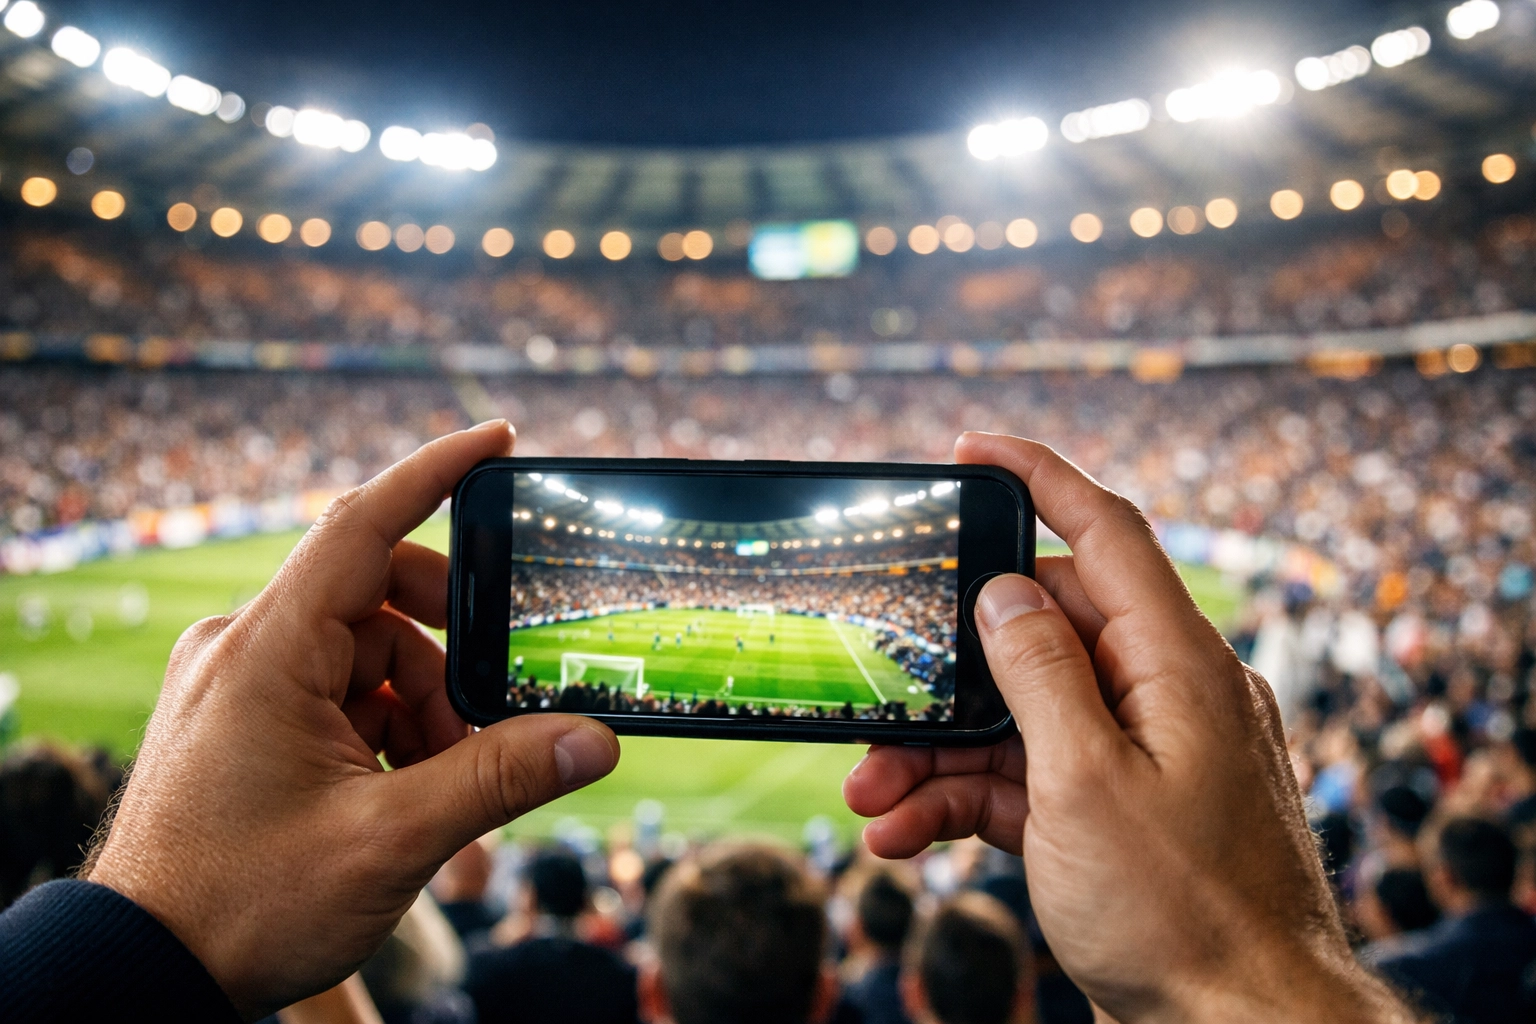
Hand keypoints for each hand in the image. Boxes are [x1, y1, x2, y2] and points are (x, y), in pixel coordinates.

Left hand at [88, 421, 619, 1018]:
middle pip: (379, 599)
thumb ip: (499, 778)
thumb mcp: (389, 840)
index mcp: (267, 650)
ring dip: (419, 711)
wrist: (147, 970)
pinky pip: (334, 692)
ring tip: (433, 794)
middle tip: (483, 728)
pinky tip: (396, 795)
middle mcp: (242, 647)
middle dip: (447, 659)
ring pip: (365, 656)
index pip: (362, 522)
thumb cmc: (244, 905)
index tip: (499, 440)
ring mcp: (236, 681)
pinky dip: (382, 730)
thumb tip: (593, 740)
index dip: (436, 472)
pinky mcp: (237, 716)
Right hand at [843, 433, 1410, 1022]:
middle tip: (877, 684)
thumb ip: (1040, 673)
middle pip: (1038, 635)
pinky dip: (965, 799)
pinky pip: (1027, 779)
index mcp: (1178, 666)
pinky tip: (904, 831)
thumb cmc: (1182, 912)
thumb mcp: (1085, 783)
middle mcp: (1162, 696)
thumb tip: (1006, 589)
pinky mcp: (1112, 811)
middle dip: (947, 666)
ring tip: (868, 793)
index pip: (1107, 533)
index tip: (970, 447)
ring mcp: (1137, 756)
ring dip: (938, 750)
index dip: (1039, 475)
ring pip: (1019, 716)